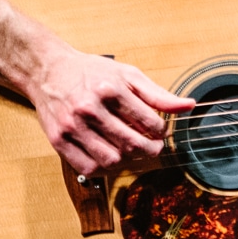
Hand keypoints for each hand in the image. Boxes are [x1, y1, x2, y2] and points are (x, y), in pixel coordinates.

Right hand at [28, 46, 195, 174]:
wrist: (48, 71)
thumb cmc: (90, 72)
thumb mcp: (127, 74)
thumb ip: (158, 93)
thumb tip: (189, 106)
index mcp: (110, 89)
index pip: (150, 123)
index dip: (161, 131)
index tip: (159, 131)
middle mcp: (90, 108)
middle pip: (132, 145)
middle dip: (150, 150)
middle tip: (153, 147)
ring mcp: (73, 126)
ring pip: (111, 160)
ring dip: (127, 161)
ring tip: (131, 151)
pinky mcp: (59, 140)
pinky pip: (88, 166)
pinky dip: (103, 167)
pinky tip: (109, 155)